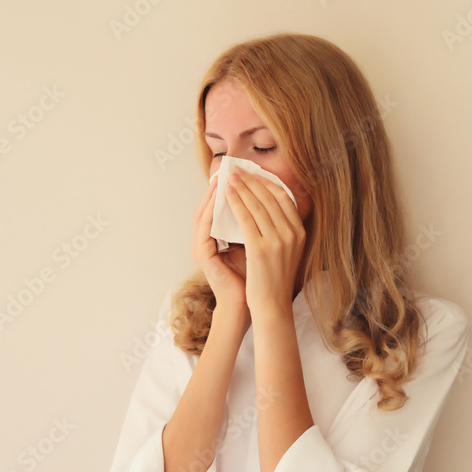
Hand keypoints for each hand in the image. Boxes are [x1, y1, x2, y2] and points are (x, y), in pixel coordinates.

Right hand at [192, 173, 245, 308]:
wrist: (255, 304)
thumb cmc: (258, 275)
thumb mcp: (257, 243)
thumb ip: (256, 224)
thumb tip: (269, 200)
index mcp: (218, 238)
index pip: (220, 207)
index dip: (229, 189)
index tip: (240, 172)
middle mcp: (206, 241)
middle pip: (208, 206)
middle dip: (219, 186)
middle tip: (229, 167)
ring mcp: (202, 248)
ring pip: (203, 214)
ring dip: (212, 195)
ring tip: (224, 177)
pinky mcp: (203, 256)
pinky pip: (204, 228)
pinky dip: (211, 211)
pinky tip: (222, 198)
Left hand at [224, 167, 305, 319]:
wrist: (272, 305)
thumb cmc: (275, 279)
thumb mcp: (288, 251)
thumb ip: (283, 230)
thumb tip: (269, 207)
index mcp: (300, 232)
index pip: (284, 198)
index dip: (267, 183)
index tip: (254, 174)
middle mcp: (291, 234)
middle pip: (269, 197)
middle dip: (251, 181)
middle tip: (237, 170)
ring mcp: (277, 241)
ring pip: (256, 205)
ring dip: (241, 188)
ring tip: (229, 178)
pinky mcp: (260, 249)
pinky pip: (246, 219)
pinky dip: (235, 204)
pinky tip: (227, 196)